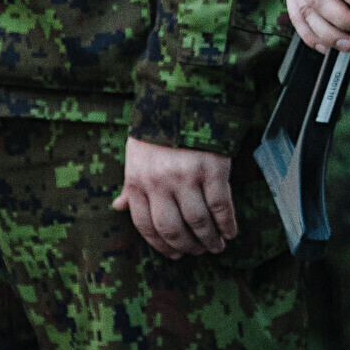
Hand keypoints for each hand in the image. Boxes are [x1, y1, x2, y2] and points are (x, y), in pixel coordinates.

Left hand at [115, 139, 238, 257]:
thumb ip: (130, 184)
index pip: (146, 226)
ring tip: (216, 246)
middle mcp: (160, 183)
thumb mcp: (135, 154)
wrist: (184, 94)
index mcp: (138, 181)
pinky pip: (221, 206)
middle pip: (173, 229)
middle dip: (187, 246)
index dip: (162, 245)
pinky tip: (230, 232)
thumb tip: (118, 206)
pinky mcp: (213, 169)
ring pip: (198, 222)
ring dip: (209, 239)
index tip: (175, 255)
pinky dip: (227, 223)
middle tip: (198, 252)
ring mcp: (187, 177)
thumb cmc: (157, 127)